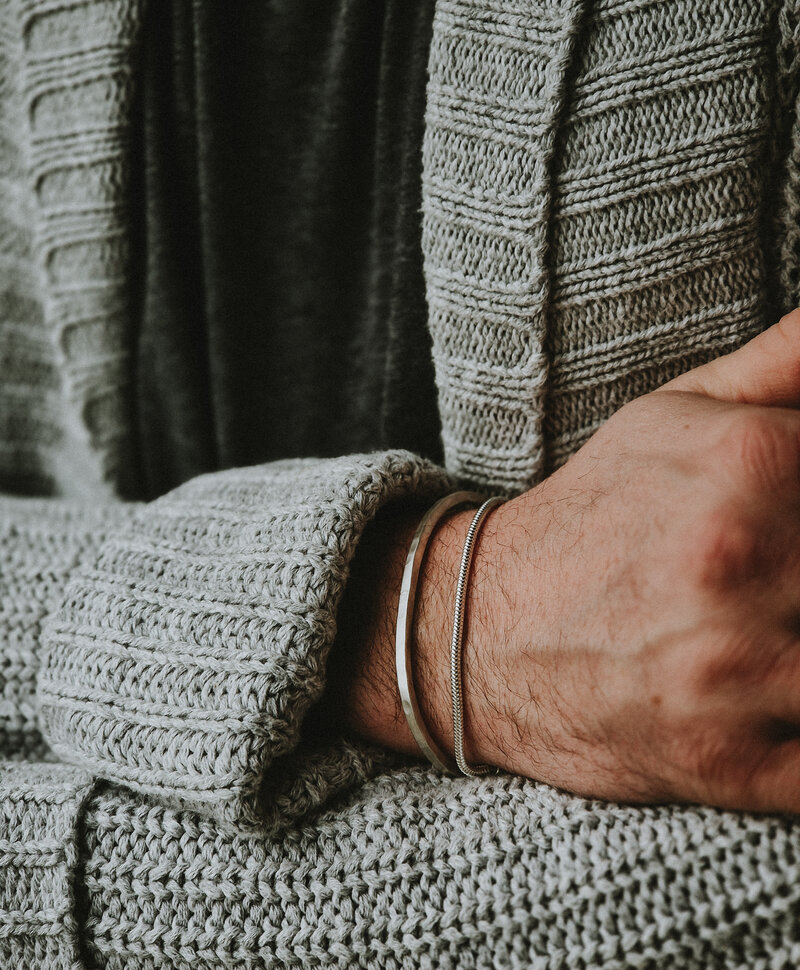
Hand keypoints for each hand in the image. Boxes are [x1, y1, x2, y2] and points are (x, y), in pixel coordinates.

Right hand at [335, 310, 799, 813]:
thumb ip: (786, 360)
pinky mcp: (728, 764)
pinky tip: (781, 703)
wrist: (477, 629)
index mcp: (753, 465)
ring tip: (782, 631)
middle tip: (787, 578)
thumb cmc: (591, 517)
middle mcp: (748, 566)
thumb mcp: (674, 415)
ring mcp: (738, 673)